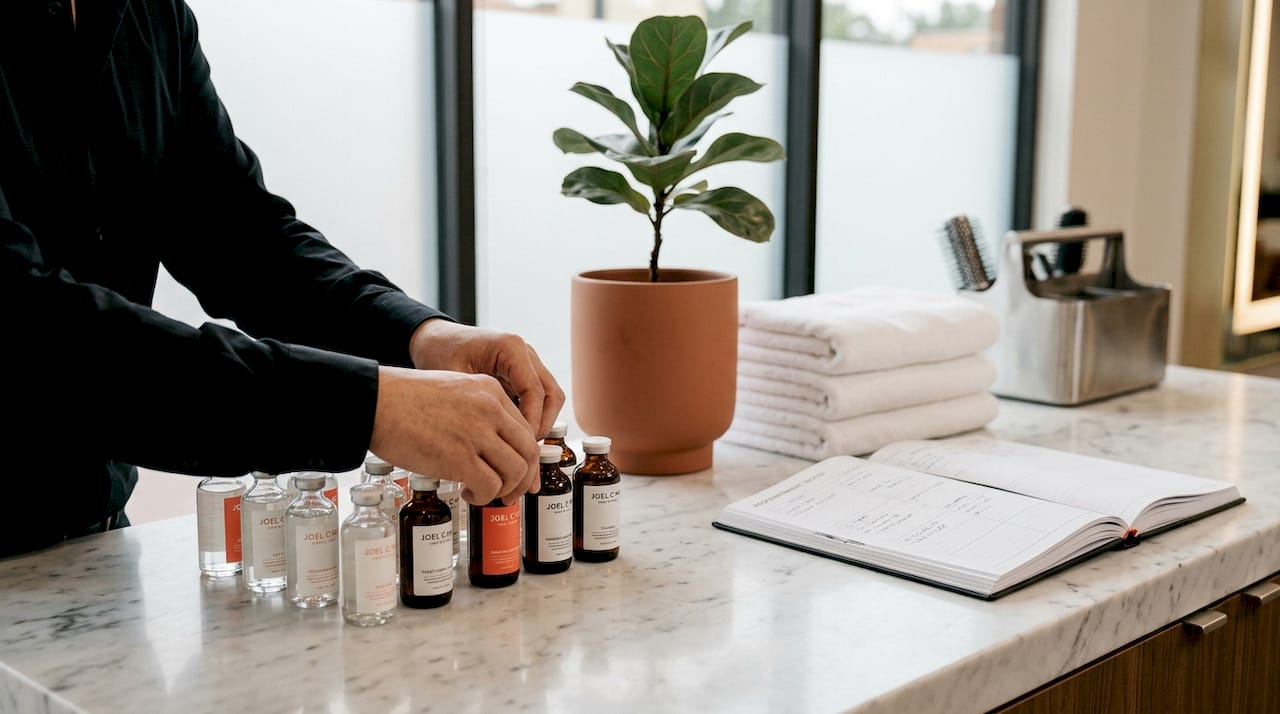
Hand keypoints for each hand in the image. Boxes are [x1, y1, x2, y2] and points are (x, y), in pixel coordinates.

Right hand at [369, 366, 539, 504]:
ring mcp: (476, 433)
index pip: (525, 430)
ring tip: (483, 493)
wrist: (374, 402)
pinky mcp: (458, 457)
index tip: (518, 475)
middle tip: (508, 493)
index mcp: (491, 391)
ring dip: (503, 490)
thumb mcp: (454, 391)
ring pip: (514, 472)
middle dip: (522, 479)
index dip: (526, 458)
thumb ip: (478, 412)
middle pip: (528, 452)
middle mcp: (490, 410)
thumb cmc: (405, 400)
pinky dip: (484, 496)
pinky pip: (490, 486)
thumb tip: (493, 448)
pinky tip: (469, 494)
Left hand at [407, 319, 565, 439]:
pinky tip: (513, 434)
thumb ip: (480, 406)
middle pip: (552, 395)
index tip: (518, 445)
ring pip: (550, 397)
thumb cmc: (440, 353)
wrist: (434, 341)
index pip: (535, 392)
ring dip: (541, 422)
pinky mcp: (523, 374)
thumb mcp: (455, 380)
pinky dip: (532, 417)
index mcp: (511, 348)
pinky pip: (538, 398)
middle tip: (525, 448)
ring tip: (520, 444)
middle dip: (542, 425)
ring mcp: (527, 363)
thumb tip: (498, 441)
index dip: (530, 423)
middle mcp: (525, 353)